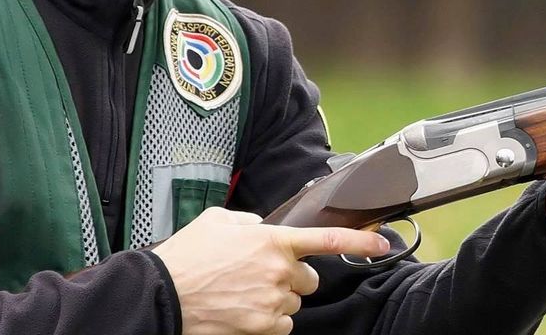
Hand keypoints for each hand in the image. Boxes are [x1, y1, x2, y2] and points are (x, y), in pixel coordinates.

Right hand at [151, 207, 390, 334]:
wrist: (162, 293)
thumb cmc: (187, 256)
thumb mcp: (218, 221)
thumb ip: (250, 222)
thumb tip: (261, 229)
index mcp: (273, 240)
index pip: (327, 239)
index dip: (361, 241)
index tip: (383, 243)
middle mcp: (279, 271)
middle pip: (310, 279)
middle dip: (293, 278)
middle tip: (264, 276)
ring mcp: (273, 301)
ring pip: (294, 303)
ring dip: (278, 299)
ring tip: (244, 293)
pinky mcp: (263, 326)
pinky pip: (283, 324)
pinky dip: (270, 320)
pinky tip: (245, 310)